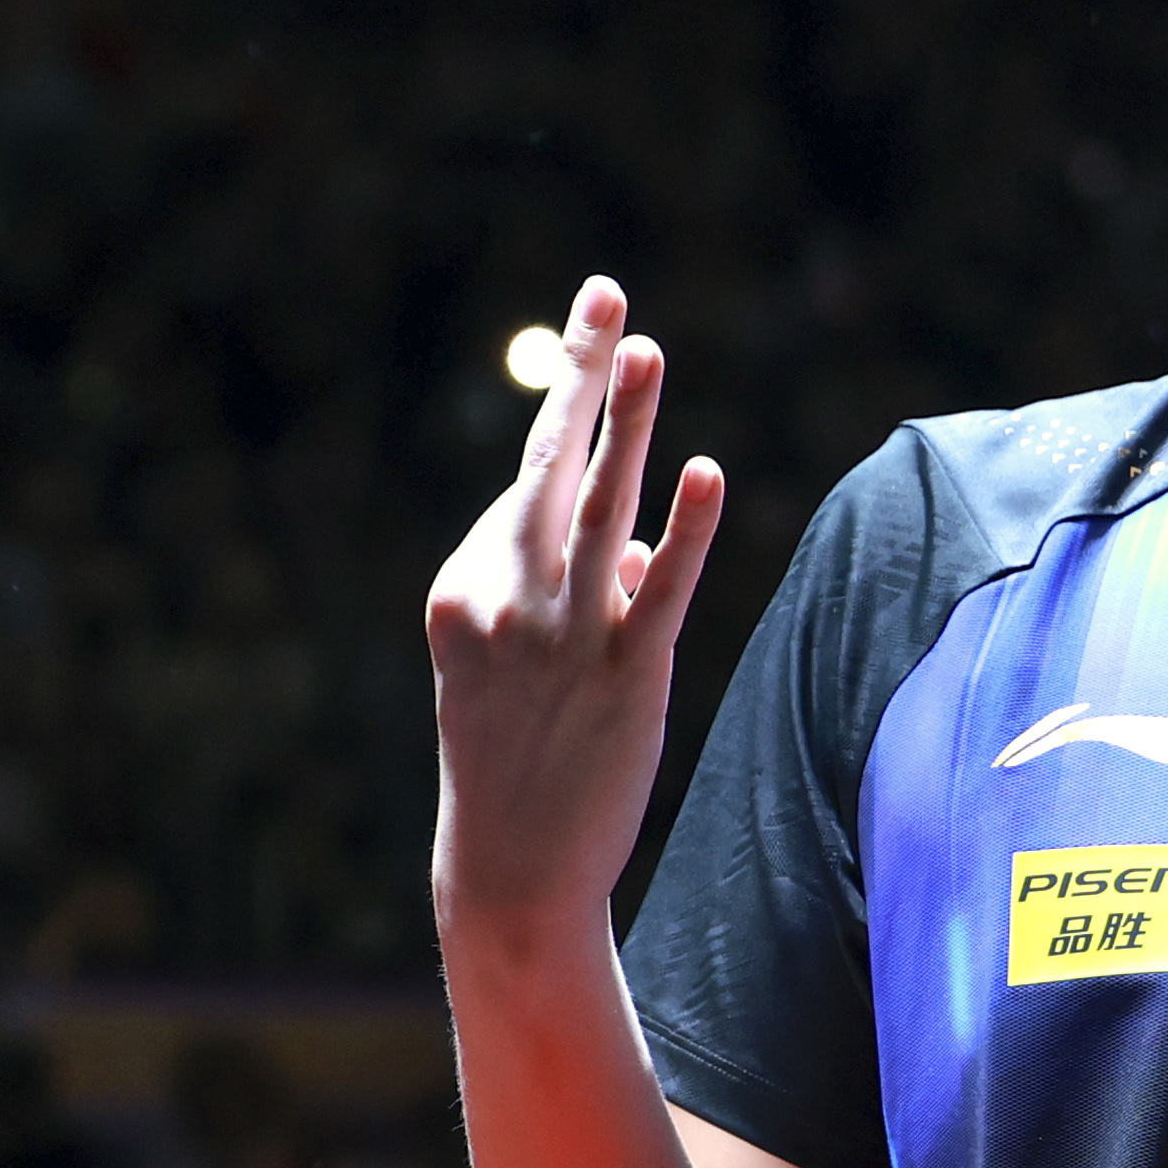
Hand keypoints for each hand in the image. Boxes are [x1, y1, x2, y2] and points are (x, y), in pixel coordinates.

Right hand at [428, 275, 725, 953]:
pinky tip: (705, 473)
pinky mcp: (625, 678)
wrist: (512, 873)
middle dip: (579, 375)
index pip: (530, 493)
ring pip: (600, 508)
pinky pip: (659, 591)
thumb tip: (639, 536)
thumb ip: (570, 587)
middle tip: (606, 294)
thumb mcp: (512, 662)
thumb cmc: (516, 760)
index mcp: (462, 587)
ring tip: (646, 345)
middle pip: (549, 465)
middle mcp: (504, 600)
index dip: (575, 443)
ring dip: (626, 421)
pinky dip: (685, 531)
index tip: (595, 354)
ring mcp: (563, 638)